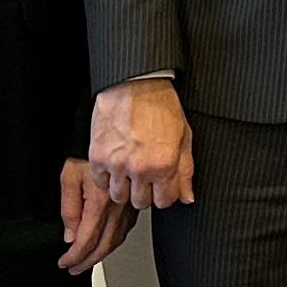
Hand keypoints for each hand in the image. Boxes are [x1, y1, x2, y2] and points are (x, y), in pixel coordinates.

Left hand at [57, 158, 137, 274]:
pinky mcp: (133, 201)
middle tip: (74, 269)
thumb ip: (69, 209)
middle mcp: (117, 207)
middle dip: (87, 262)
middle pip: (103, 245)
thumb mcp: (68, 178)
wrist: (112, 131)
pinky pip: (126, 229)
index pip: (86, 240)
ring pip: (117, 239)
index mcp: (99, 202)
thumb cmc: (85, 150)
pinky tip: (108, 242)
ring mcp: (127, 205)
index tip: (64, 263)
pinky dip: (115, 242)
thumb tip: (70, 235)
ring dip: (101, 255)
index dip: (73, 257)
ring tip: (88, 261)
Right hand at [90, 77, 196, 208]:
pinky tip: (115, 166)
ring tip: (130, 173)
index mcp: (164, 164)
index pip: (164, 201)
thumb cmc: (160, 105)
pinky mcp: (98, 157)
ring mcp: (117, 164)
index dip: (165, 194)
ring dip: (126, 188)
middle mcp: (140, 168)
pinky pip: (101, 183)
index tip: (162, 186)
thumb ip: (185, 171)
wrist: (134, 84)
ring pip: (119, 197)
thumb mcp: (183, 137)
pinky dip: (107, 178)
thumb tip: (187, 197)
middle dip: (145, 192)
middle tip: (146, 177)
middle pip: (141, 202)